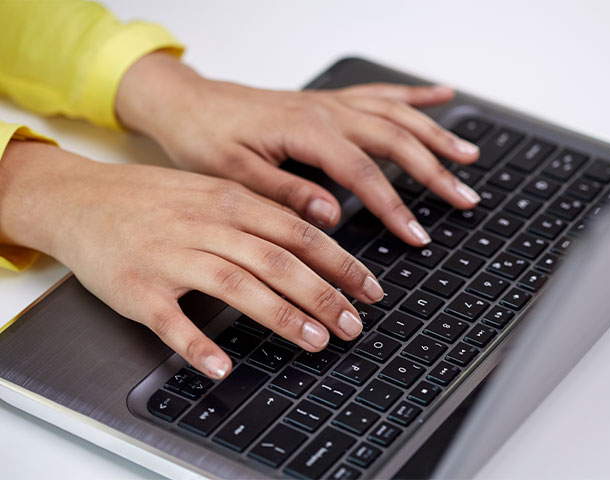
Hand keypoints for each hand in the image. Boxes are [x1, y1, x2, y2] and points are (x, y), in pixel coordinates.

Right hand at [0, 141, 382, 377]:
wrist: (80, 198)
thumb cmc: (153, 199)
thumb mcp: (212, 190)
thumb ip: (259, 212)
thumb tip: (312, 234)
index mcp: (230, 202)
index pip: (299, 233)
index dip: (341, 263)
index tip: (369, 289)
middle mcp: (207, 226)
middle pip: (278, 262)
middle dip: (324, 296)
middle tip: (354, 325)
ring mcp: (172, 257)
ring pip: (237, 287)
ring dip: (282, 317)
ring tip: (316, 341)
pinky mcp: (138, 288)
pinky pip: (172, 321)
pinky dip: (198, 345)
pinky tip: (222, 366)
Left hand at [116, 52, 480, 245]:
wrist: (189, 103)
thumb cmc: (206, 136)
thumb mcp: (235, 174)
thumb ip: (285, 192)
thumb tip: (330, 214)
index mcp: (306, 131)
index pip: (364, 174)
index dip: (395, 207)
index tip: (417, 235)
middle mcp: (326, 112)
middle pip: (395, 139)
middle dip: (435, 171)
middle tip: (465, 198)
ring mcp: (330, 104)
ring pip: (396, 114)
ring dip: (436, 134)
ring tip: (469, 156)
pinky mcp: (328, 102)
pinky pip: (379, 94)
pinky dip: (414, 96)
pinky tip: (439, 96)